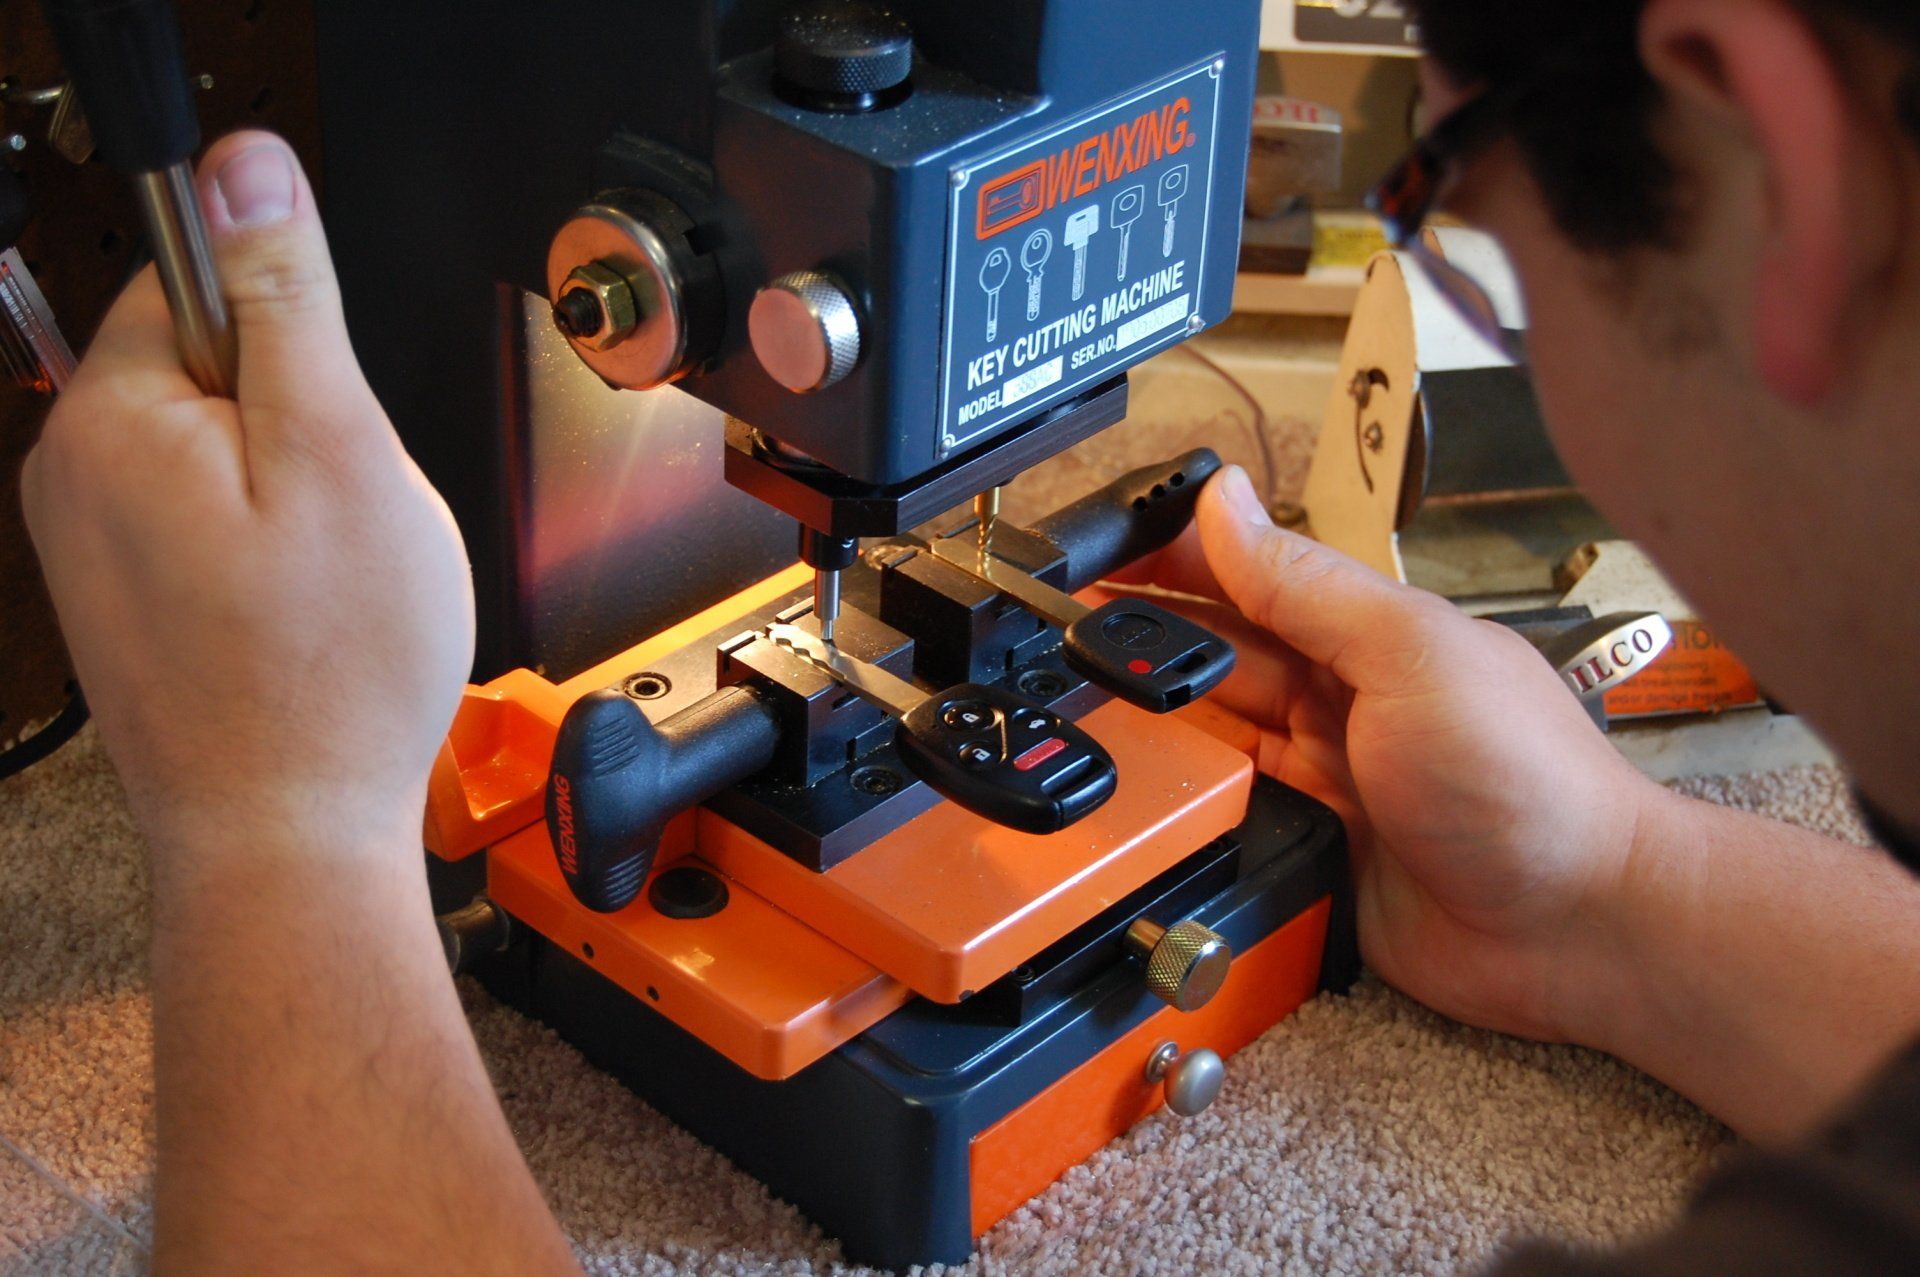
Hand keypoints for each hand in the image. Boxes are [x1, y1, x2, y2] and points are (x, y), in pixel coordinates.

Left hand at [20, 131, 472, 859]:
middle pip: (214, 371)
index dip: (294, 340)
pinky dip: (269, 555)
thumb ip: (288, 298)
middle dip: (301, 422)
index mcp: (112, 418)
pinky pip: (210, 528)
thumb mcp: (337, 450)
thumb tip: (246, 167)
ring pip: (220, 456)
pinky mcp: (125, 603)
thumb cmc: (327, 672)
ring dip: (293, 495)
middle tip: (343, 513)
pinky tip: (301, 616)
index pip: (193, 280)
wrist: (288, 839)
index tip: (330, 418)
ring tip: (326, 578)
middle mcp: (75, 477)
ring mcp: (93, 548)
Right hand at [1111, 465, 1666, 1040]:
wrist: (1576, 929)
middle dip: (1140, 635)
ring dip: (1152, 714)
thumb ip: (1308, 586)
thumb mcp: (1407, 655)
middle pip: (1215, 656)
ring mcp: (1323, 780)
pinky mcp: (1310, 854)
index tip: (1097, 547)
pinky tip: (1133, 785)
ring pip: (1211, 734)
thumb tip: (1227, 501)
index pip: (1248, 575)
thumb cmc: (1523, 781)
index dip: (1173, 556)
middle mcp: (1339, 701)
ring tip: (1072, 693)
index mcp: (1367, 635)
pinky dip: (1180, 799)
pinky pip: (1225, 816)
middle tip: (1053, 623)